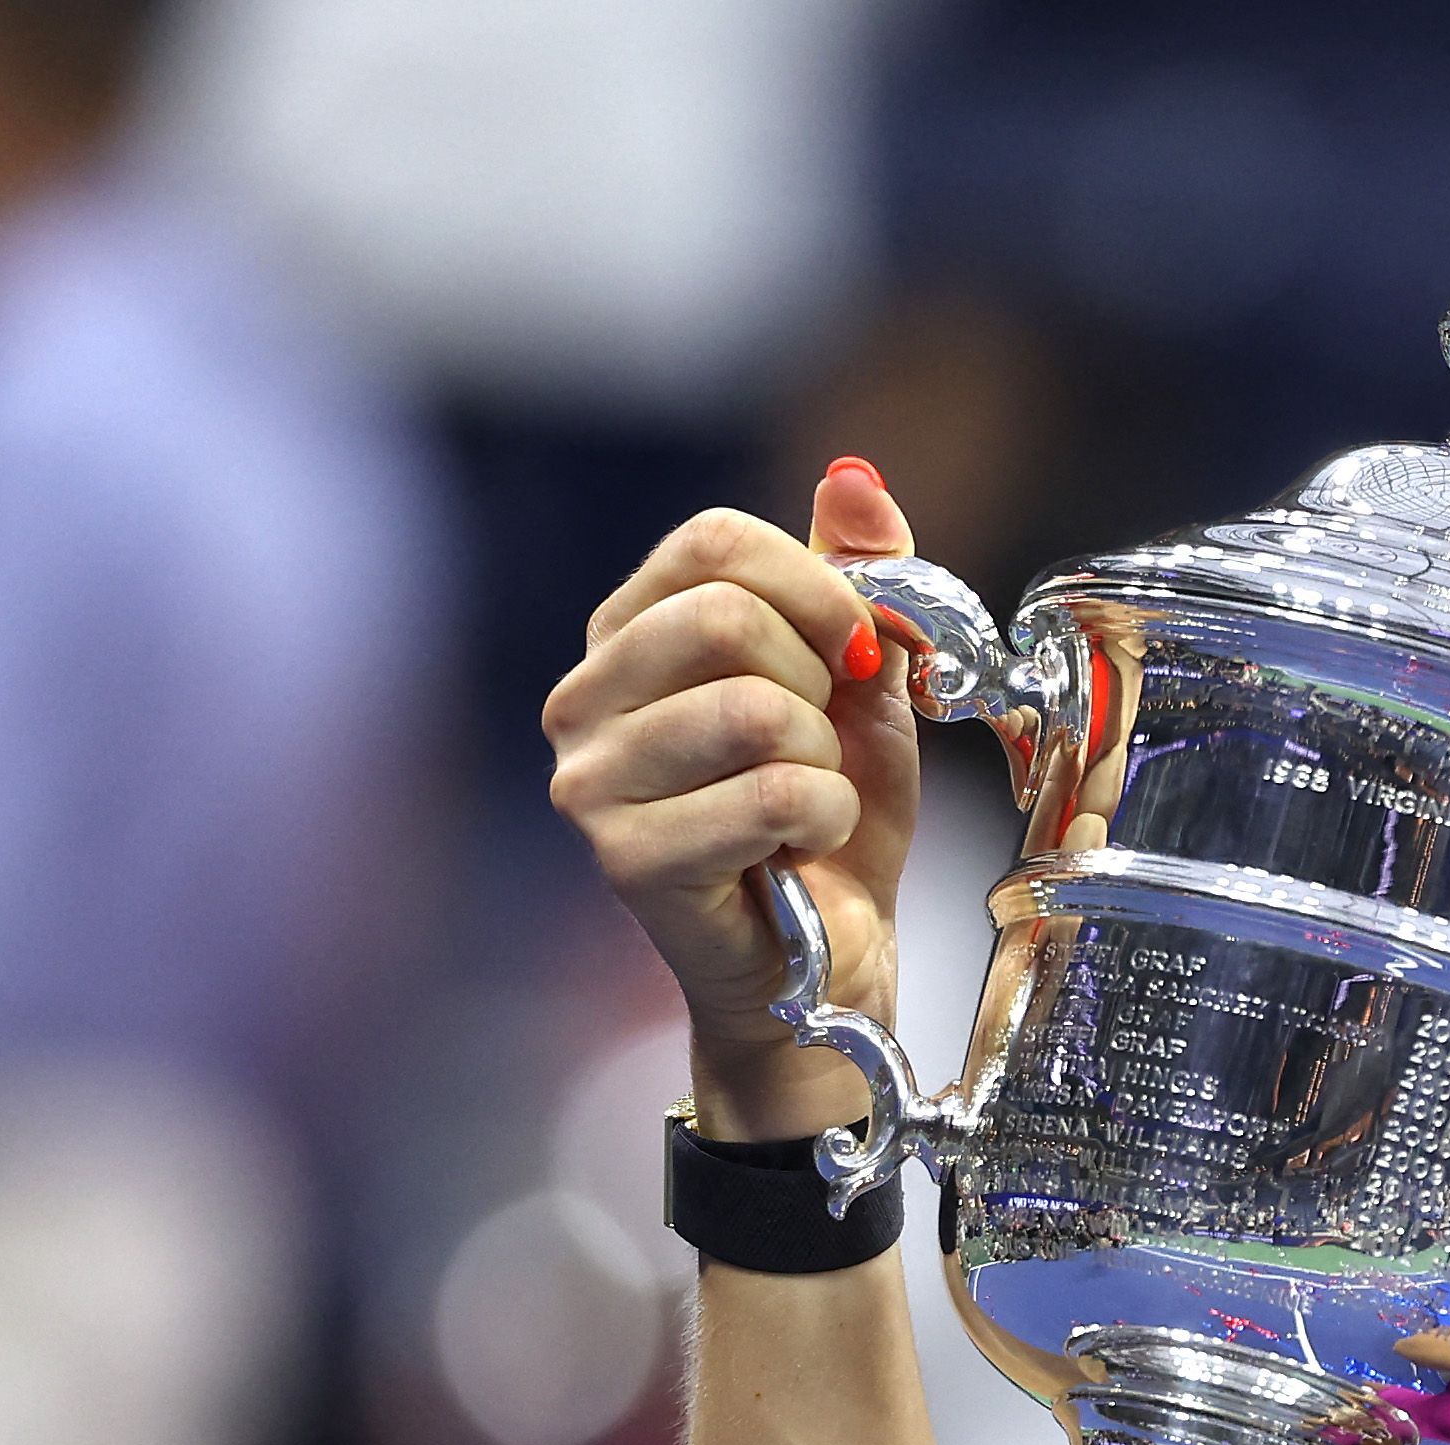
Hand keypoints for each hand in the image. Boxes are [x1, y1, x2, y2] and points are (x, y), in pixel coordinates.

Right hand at [541, 464, 922, 1133]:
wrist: (827, 963)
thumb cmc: (832, 822)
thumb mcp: (865, 687)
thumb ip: (860, 579)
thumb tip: (855, 476)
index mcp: (630, 633)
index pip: (714, 541)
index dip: (818, 588)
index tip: (858, 654)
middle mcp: (585, 697)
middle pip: (726, 617)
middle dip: (821, 687)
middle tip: (824, 747)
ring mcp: (590, 779)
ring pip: (753, 710)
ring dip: (824, 764)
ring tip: (807, 805)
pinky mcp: (625, 857)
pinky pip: (771, 797)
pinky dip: (824, 821)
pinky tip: (802, 852)